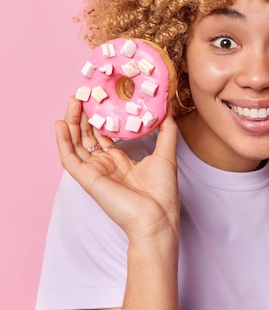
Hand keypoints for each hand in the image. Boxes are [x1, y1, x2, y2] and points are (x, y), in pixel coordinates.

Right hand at [55, 97, 179, 241]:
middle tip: (85, 93)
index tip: (103, 97)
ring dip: (72, 122)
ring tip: (73, 100)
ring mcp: (95, 171)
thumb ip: (167, 130)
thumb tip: (167, 108)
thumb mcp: (166, 154)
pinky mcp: (87, 178)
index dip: (102, 117)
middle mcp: (105, 165)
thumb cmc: (162, 191)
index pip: (106, 135)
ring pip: (77, 143)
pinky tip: (60, 123)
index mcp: (121, 162)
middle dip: (85, 115)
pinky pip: (69, 158)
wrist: (156, 216)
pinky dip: (63, 141)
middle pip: (89, 136)